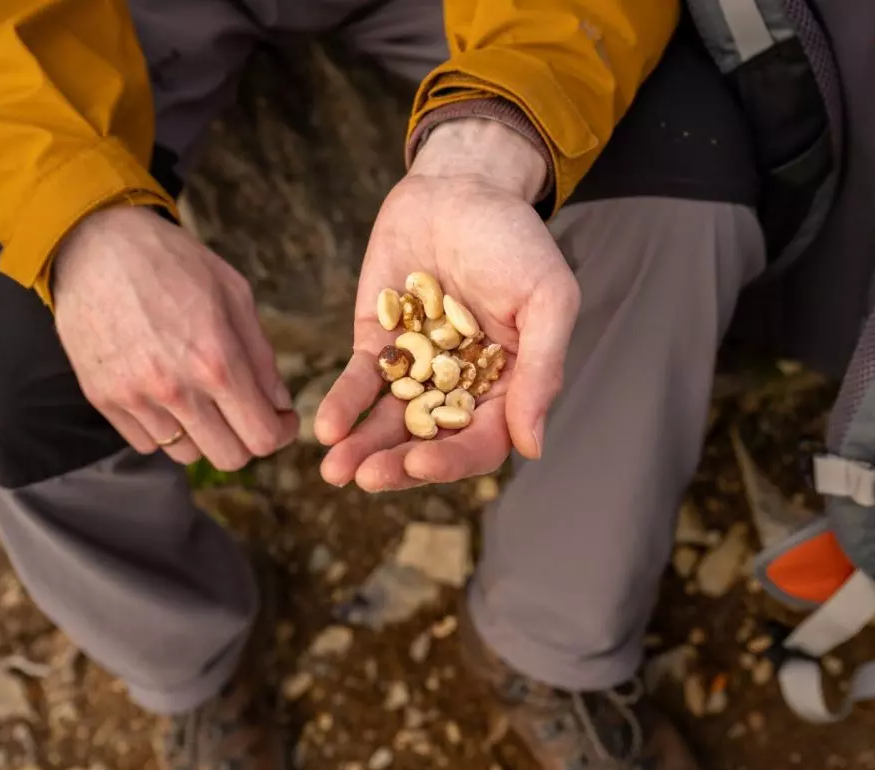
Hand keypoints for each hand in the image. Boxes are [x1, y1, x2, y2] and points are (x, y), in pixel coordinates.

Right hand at [53, 205, 297, 468]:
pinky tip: (166, 394)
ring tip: (202, 398)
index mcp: (216, 361)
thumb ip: (261, 356)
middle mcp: (175, 389)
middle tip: (246, 413)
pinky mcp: (103, 399)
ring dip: (203, 434)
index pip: (262, 438)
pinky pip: (146, 443)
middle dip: (246, 439)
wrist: (95, 244)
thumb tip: (278, 404)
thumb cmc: (173, 262)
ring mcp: (135, 398)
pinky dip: (163, 429)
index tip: (279, 419)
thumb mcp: (234, 294)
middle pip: (229, 458)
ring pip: (187, 455)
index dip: (279, 432)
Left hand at [314, 119, 579, 490]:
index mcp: (507, 388)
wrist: (461, 186)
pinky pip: (360, 384)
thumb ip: (541, 371)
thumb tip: (531, 446)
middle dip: (397, 464)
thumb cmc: (515, 241)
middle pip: (429, 443)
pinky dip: (344, 405)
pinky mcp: (379, 345)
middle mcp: (460, 389)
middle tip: (367, 477)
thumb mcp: (547, 300)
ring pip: (389, 422)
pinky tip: (327, 427)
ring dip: (363, 448)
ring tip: (335, 469)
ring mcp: (416, 370)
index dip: (453, 460)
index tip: (420, 463)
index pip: (481, 441)